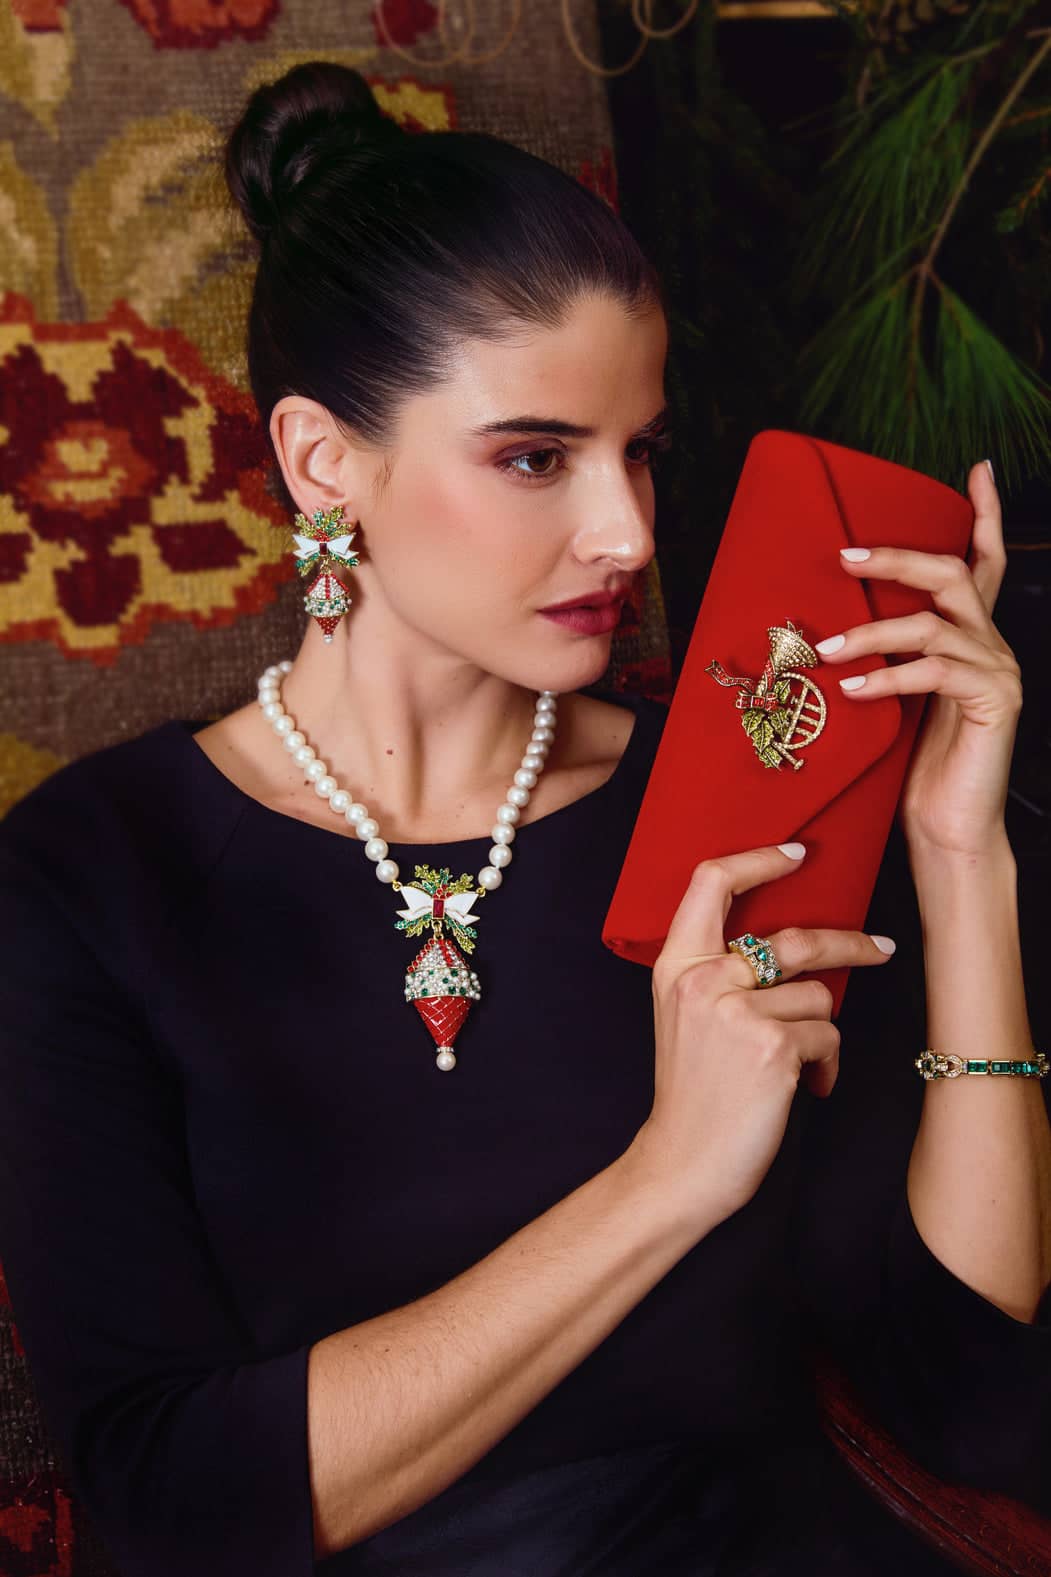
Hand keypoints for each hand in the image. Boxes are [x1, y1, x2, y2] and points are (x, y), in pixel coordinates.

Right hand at [630, 844, 893, 1226]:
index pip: (711, 882)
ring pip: (819, 994)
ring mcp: (737, 1011)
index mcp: (676, 966)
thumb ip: (719, 973)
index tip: (798, 852)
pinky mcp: (774, 1045)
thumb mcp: (687, 1017)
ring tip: (803, 1064)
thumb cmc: (693, 1094)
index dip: (759, 859)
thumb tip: (788, 944)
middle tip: (882, 947)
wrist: (683, 1162)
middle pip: (793, 937)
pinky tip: (808, 1087)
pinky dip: (828, 1063)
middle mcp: (703, 979)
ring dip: (821, 1031)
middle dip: (848, 943)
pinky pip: (828, 1034)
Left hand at [814, 460, 1020, 858]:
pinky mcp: (995, 702)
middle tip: (845, 556)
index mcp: (971, 637)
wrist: (947, 828)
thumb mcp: (892, 699)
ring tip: (825, 648)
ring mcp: (998, 671)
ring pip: (934, 623)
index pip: (984, 563)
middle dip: (897, 558)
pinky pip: (936, 671)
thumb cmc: (911, 769)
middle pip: (954, 573)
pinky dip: (889, 676)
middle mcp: (992, 645)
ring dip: (872, 630)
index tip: (979, 467)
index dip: (984, 513)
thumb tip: (826, 626)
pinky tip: (854, 689)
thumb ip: (884, 657)